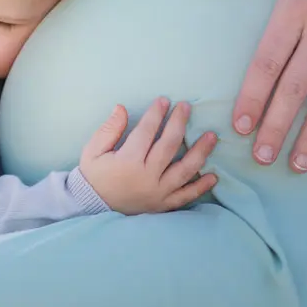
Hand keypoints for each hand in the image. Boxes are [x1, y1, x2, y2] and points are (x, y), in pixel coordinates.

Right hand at [79, 98, 218, 213]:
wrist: (92, 206)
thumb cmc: (94, 175)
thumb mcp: (92, 150)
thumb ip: (108, 129)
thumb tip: (122, 108)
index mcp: (127, 161)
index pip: (146, 132)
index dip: (156, 114)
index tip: (164, 100)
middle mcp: (146, 176)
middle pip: (169, 146)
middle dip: (178, 123)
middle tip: (186, 107)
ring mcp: (158, 192)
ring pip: (184, 170)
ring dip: (200, 152)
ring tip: (212, 136)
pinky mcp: (163, 204)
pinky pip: (186, 196)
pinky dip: (201, 187)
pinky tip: (213, 176)